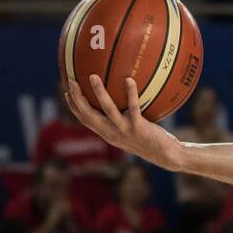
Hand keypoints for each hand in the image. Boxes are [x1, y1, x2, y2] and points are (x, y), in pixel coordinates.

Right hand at [66, 75, 184, 171]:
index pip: (85, 120)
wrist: (165, 155)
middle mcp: (112, 133)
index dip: (74, 107)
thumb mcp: (132, 130)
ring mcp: (124, 131)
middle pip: (88, 115)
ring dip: (99, 93)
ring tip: (93, 77)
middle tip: (72, 81)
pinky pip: (133, 108)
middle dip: (78, 98)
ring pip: (107, 110)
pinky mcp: (138, 128)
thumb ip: (124, 117)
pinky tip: (128, 79)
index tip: (67, 92)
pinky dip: (130, 93)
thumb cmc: (150, 139)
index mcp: (107, 134)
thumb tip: (122, 96)